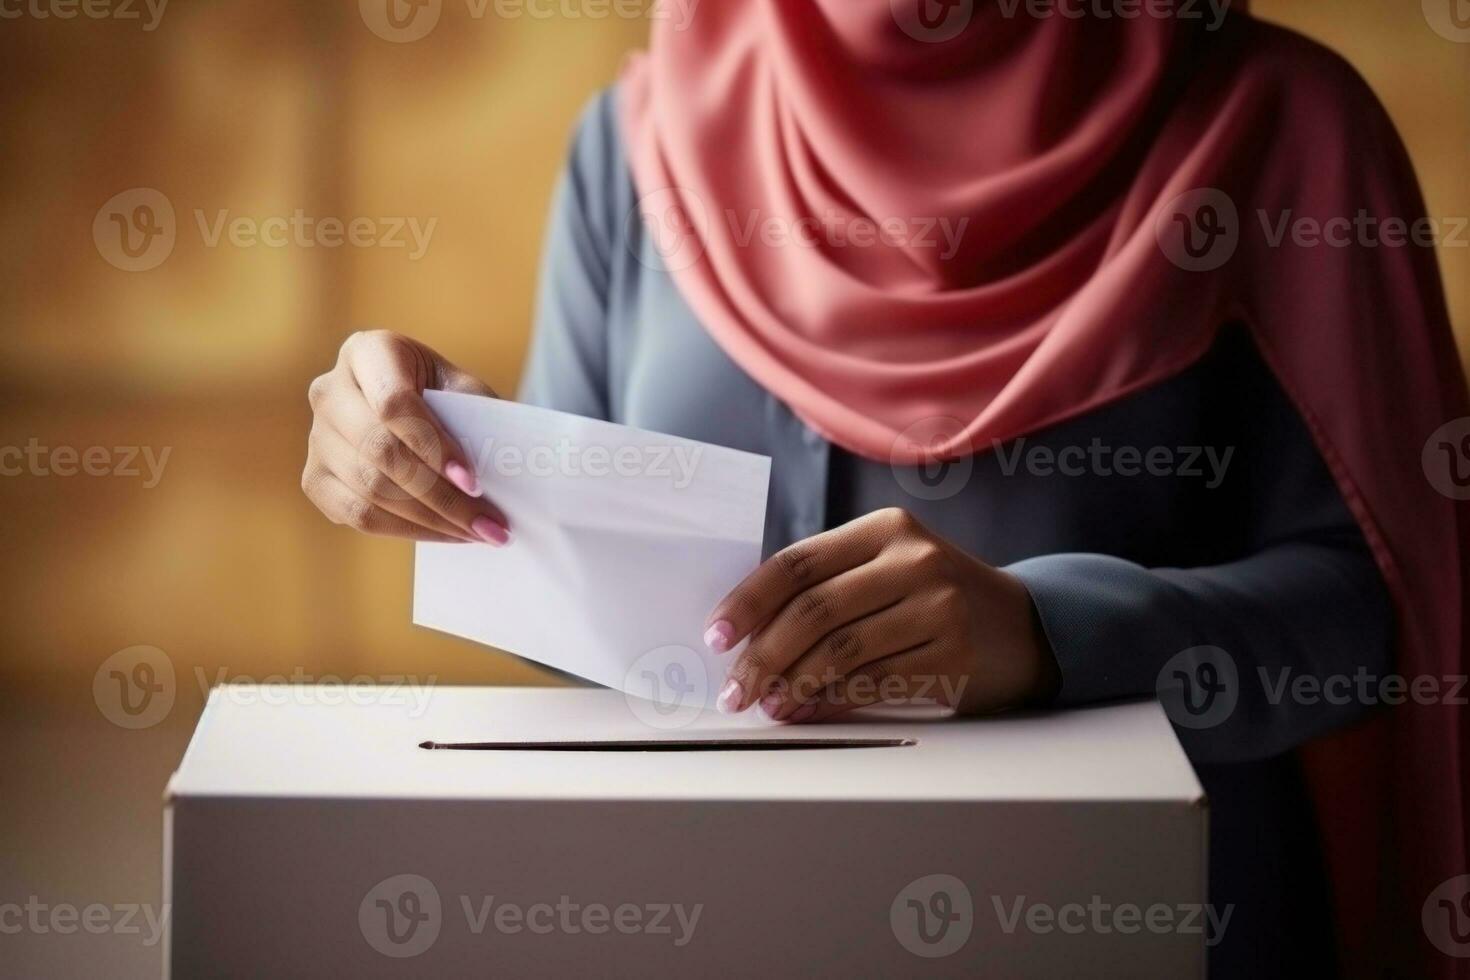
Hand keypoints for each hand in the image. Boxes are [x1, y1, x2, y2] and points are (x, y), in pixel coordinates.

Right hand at [302, 330, 510, 544]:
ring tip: (479, 533)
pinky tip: (446, 534)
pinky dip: (407, 531)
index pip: (393, 403)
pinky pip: (357, 515)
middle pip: (381, 451)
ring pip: (370, 489)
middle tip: (491, 524)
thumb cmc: (447, 397)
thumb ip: (477, 418)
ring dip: (432, 520)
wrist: (416, 411)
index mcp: (368, 351)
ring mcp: (316, 437)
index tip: (475, 483)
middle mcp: (330, 391)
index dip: (434, 446)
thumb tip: (497, 466)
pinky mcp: (315, 478)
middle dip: (443, 496)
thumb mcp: (465, 391)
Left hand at [703, 508, 1058, 721]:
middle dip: (763, 655)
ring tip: (768, 706)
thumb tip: (747, 636)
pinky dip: (832, 703)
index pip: (797, 563)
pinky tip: (807, 713)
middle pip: (814, 610)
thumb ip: (828, 587)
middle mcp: (914, 560)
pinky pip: (874, 684)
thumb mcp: (889, 569)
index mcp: (885, 529)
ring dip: (793, 685)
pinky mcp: (955, 654)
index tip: (715, 635)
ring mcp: (939, 606)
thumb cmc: (935, 598)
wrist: (1026, 626)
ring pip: (841, 651)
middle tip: (735, 689)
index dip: (748, 601)